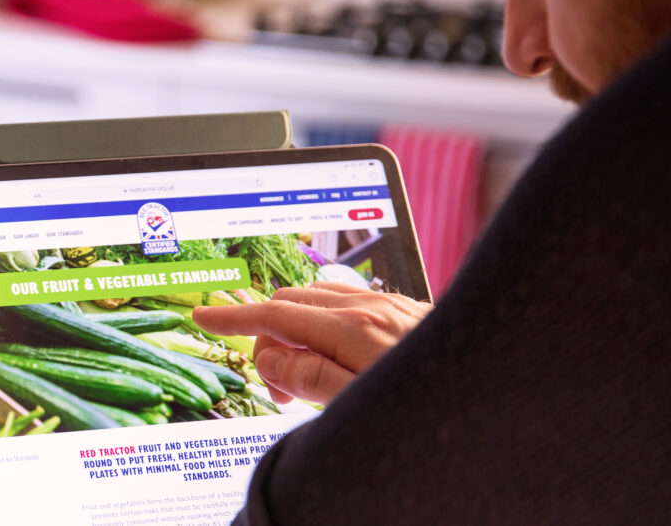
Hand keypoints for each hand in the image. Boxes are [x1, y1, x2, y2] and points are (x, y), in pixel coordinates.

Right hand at [192, 282, 431, 404]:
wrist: (509, 390)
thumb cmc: (437, 409)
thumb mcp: (360, 407)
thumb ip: (310, 379)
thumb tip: (272, 359)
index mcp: (354, 326)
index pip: (275, 313)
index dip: (234, 316)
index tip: (203, 316)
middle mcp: (373, 307)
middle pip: (293, 302)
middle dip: (268, 335)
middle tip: (277, 388)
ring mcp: (394, 306)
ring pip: (322, 302)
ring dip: (299, 330)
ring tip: (308, 380)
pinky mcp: (410, 315)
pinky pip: (351, 307)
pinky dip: (328, 325)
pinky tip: (340, 356)